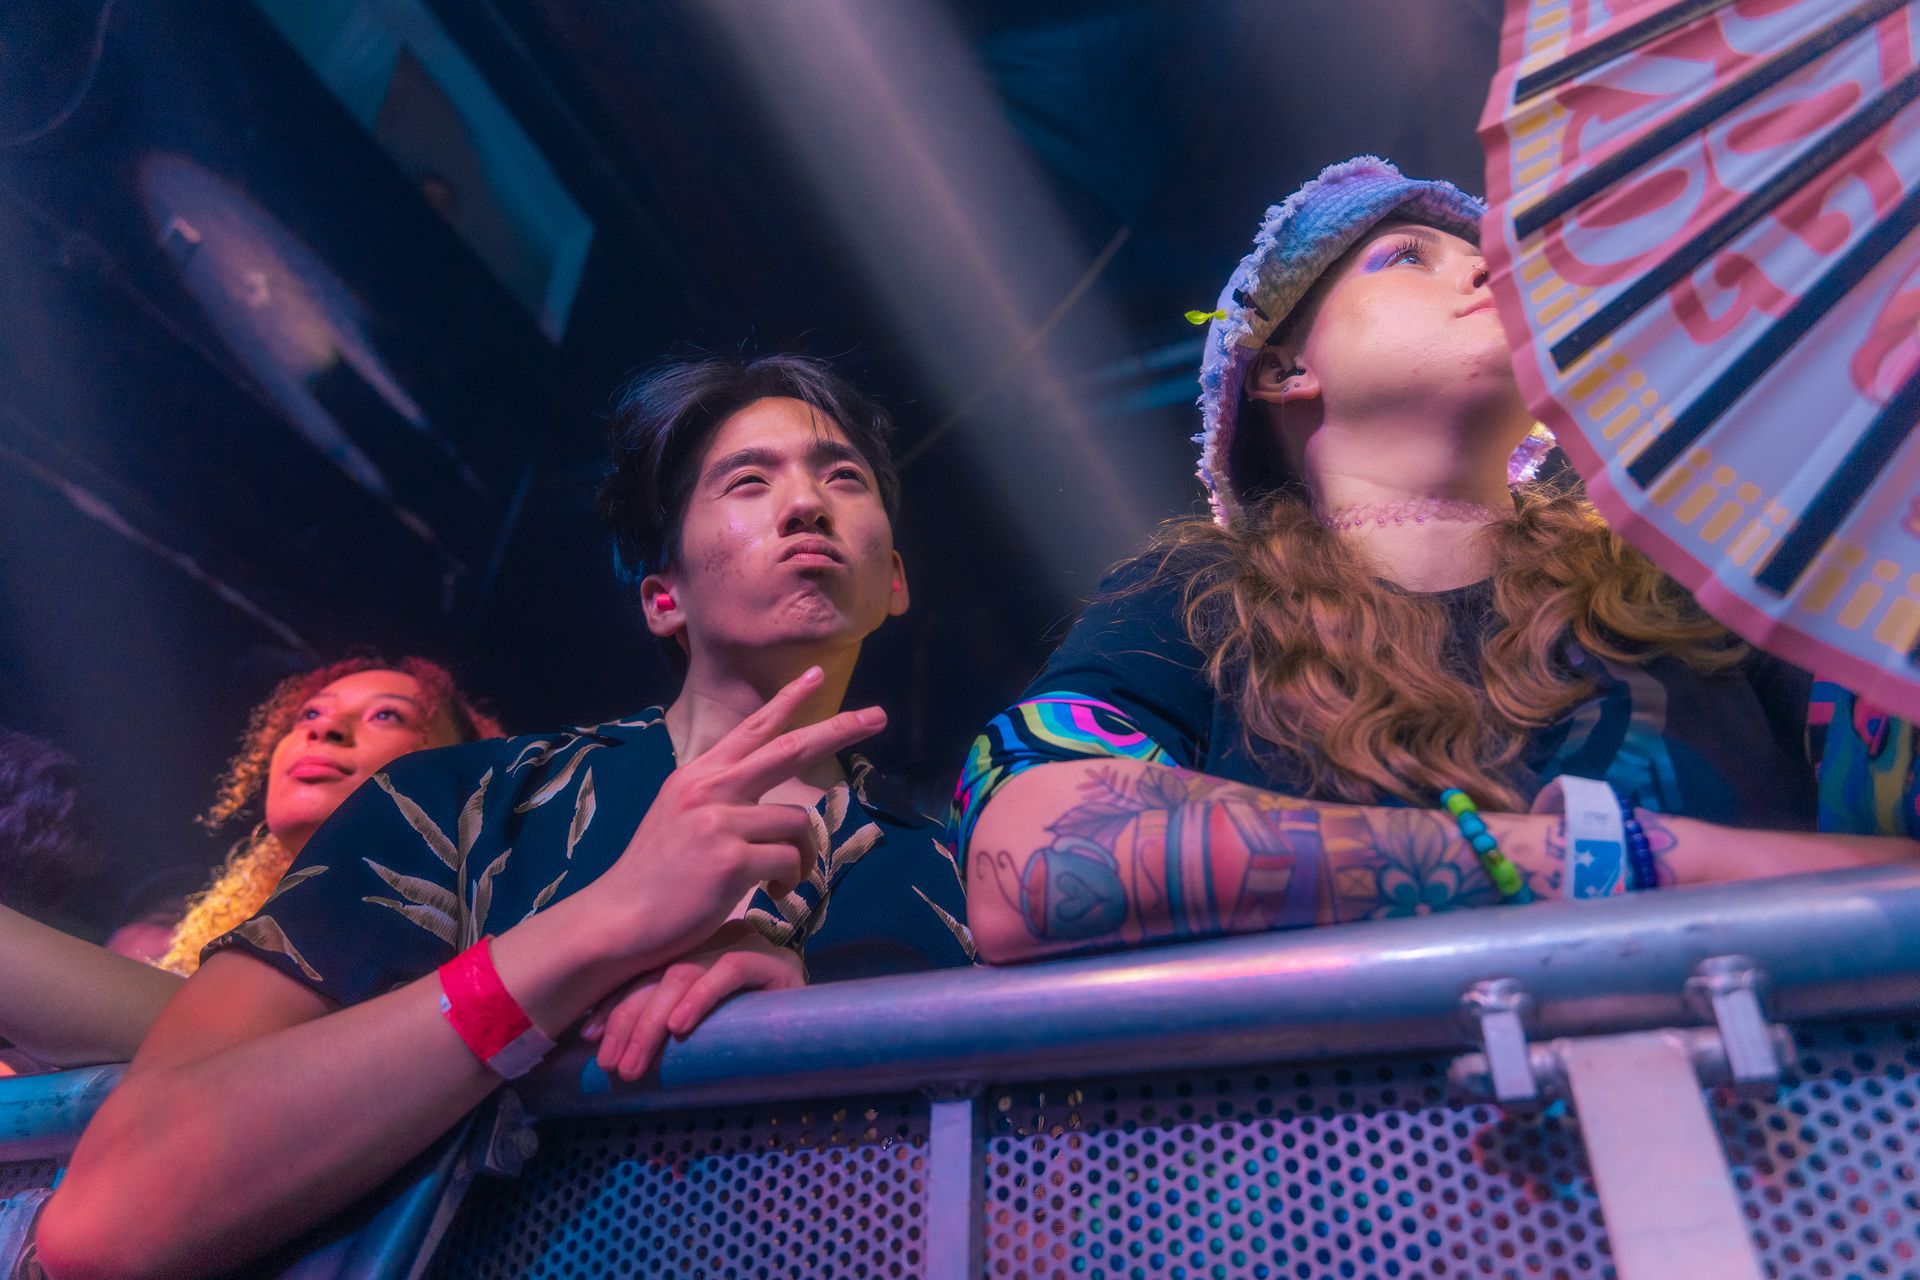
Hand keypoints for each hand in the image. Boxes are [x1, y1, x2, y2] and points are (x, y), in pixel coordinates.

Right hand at [581, 665, 884, 972]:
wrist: (616, 921)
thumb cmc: (654, 879)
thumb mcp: (680, 820)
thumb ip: (719, 801)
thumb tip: (766, 804)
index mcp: (697, 776)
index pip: (751, 729)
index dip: (787, 700)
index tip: (815, 675)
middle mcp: (708, 789)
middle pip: (789, 748)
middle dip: (838, 728)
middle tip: (878, 716)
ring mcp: (719, 821)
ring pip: (797, 822)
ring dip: (802, 856)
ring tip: (782, 881)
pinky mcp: (730, 858)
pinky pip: (789, 862)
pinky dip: (789, 882)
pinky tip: (770, 896)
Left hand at [582, 923, 804, 1080]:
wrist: (815, 1034)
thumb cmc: (752, 1040)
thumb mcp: (697, 1030)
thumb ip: (665, 1028)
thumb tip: (609, 1058)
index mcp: (692, 953)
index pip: (643, 971)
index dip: (614, 1004)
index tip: (589, 1038)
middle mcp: (712, 943)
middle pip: (657, 972)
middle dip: (626, 1021)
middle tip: (609, 1065)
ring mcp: (743, 947)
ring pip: (683, 973)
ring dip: (651, 1022)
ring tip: (634, 1063)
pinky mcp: (772, 961)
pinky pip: (730, 971)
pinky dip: (701, 998)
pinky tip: (680, 1027)